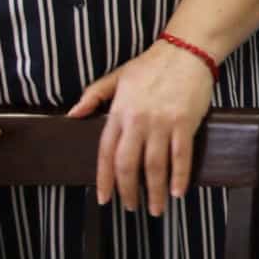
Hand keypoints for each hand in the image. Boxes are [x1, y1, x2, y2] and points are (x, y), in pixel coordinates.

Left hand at [67, 40, 213, 215]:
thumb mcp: (118, 77)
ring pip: (155, 166)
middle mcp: (138, 121)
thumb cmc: (152, 64)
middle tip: (132, 207)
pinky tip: (177, 191)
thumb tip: (73, 114)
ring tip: (155, 208)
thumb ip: (94, 96)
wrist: (186, 50)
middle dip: (128, 191)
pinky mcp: (185, 123)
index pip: (107, 153)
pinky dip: (179, 177)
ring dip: (154, 192)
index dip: (105, 179)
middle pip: (128, 165)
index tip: (104, 198)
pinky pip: (181, 156)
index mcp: (119, 112)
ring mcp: (162, 123)